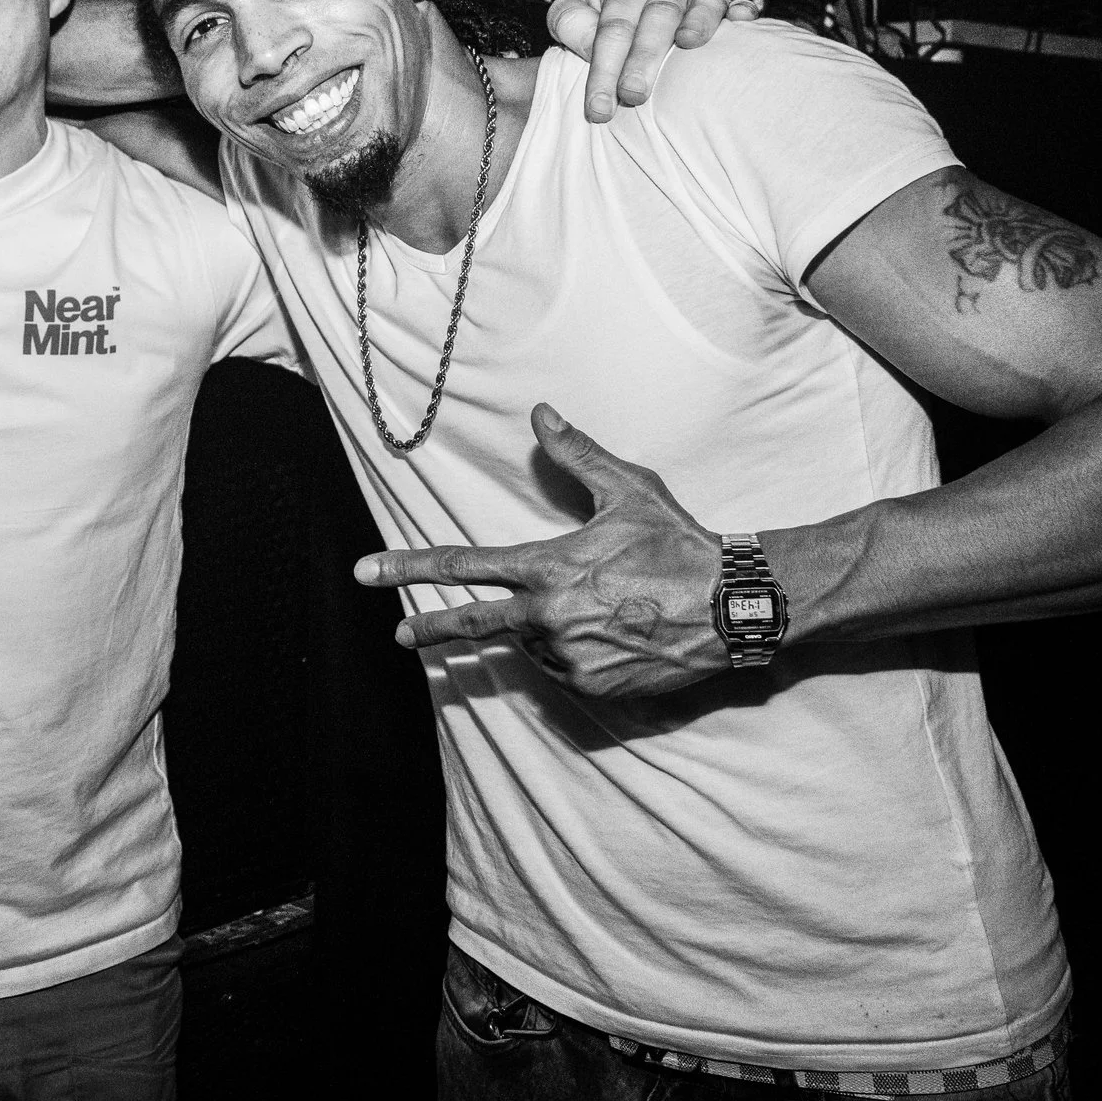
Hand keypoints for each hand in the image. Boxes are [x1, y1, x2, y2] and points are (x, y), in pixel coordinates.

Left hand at [353, 404, 728, 697]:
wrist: (735, 606)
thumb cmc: (679, 543)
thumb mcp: (628, 489)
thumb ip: (577, 454)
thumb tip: (541, 413)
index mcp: (547, 567)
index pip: (461, 566)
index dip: (408, 568)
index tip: (367, 571)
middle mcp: (547, 617)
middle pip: (470, 624)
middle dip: (429, 628)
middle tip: (400, 633)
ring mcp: (569, 656)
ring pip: (532, 644)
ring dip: (542, 630)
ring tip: (593, 608)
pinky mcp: (594, 687)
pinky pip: (566, 670)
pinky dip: (574, 653)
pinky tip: (609, 634)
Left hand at [545, 0, 758, 124]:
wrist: (629, 13)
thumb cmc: (597, 26)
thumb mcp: (571, 18)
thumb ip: (571, 24)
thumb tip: (589, 43)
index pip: (611, 29)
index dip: (602, 69)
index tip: (598, 109)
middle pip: (656, 18)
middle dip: (643, 58)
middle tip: (633, 95)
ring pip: (698, 3)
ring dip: (696, 21)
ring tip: (689, 43)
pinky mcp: (721, 7)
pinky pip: (734, 4)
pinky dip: (741, 10)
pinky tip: (743, 19)